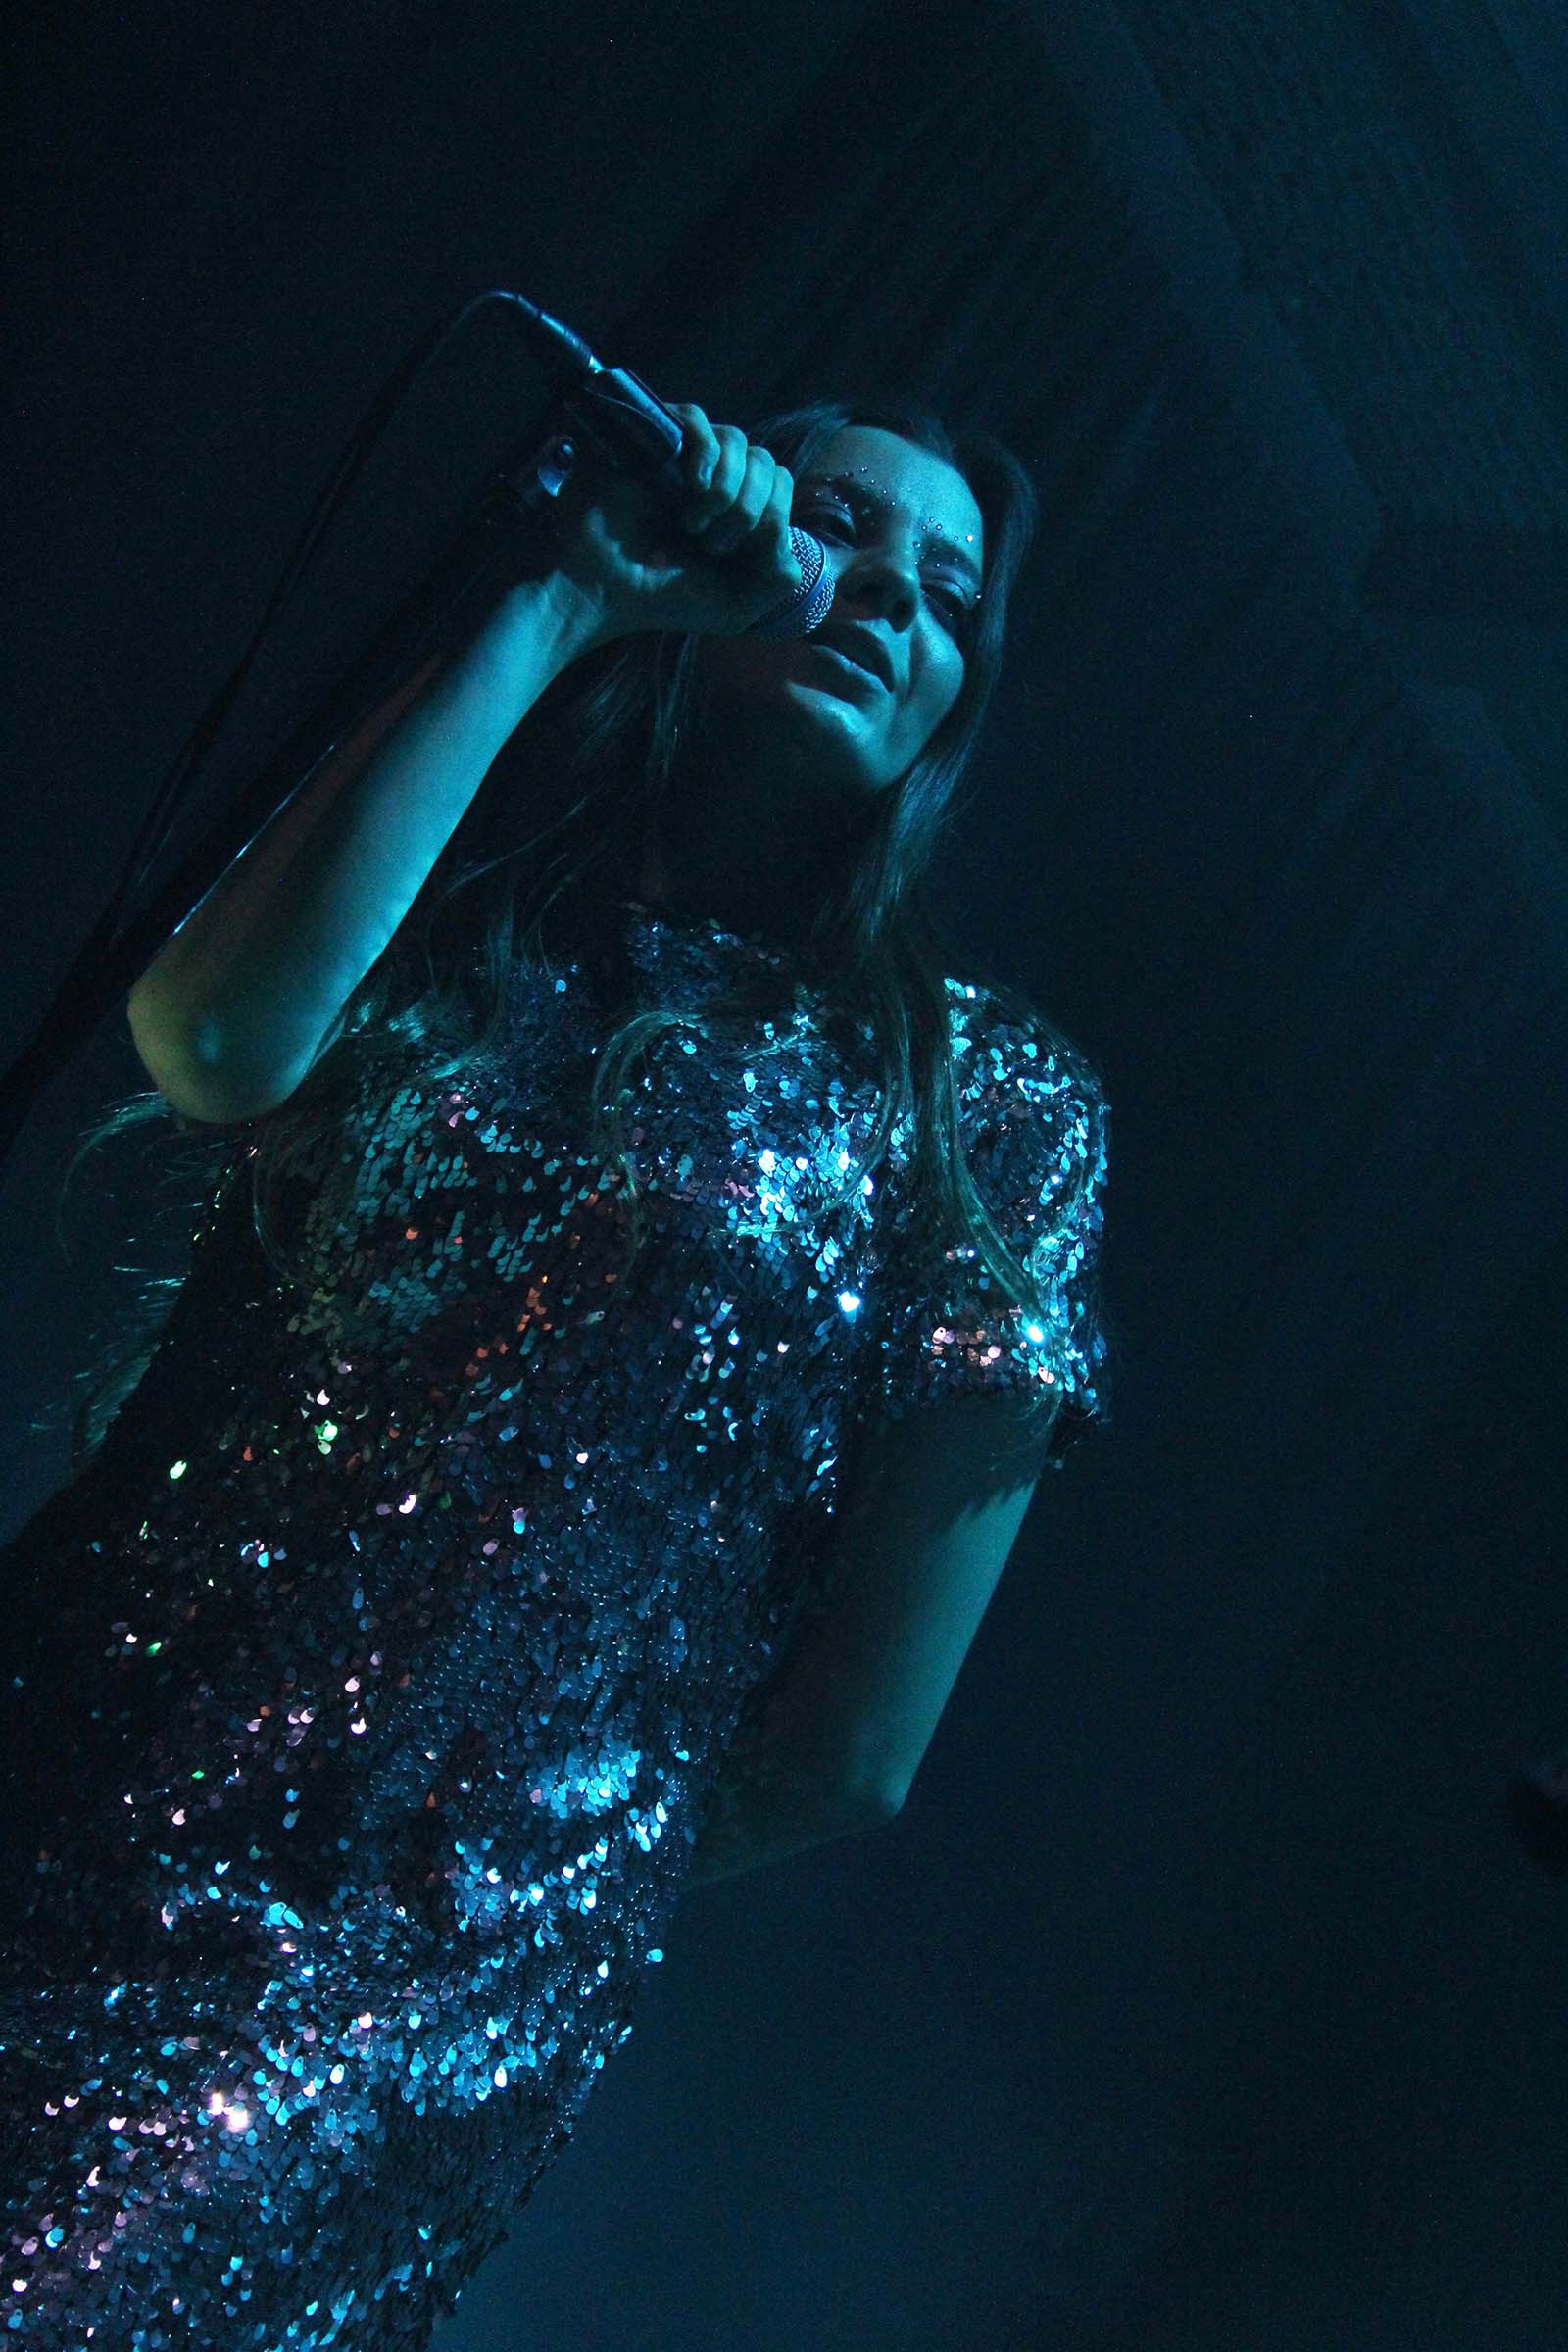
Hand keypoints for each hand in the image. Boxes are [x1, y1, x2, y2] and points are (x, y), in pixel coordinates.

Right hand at [542, 400, 803, 651]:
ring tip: (693, 525)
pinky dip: (706, 455)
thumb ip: (779, 577)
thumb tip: (786, 533)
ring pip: (739, 441)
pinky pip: (698, 419)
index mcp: (735, 511)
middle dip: (750, 512)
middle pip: (767, 463)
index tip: (733, 556)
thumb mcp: (736, 607)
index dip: (771, 520)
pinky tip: (691, 487)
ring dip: (728, 492)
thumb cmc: (663, 599)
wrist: (601, 590)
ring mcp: (682, 456)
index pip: (780, 487)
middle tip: (711, 546)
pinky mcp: (650, 438)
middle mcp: (712, 478)